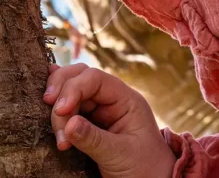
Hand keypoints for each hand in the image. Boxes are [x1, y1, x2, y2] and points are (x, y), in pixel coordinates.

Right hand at [43, 62, 176, 177]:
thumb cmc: (143, 167)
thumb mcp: (120, 154)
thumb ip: (94, 139)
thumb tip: (67, 123)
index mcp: (126, 99)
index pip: (95, 79)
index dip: (73, 88)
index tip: (59, 111)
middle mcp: (111, 99)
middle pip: (80, 79)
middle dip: (62, 94)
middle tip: (55, 118)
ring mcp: (99, 111)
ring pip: (71, 94)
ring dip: (59, 111)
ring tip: (60, 140)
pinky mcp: (88, 125)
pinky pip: (70, 111)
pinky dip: (59, 111)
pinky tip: (48, 107)